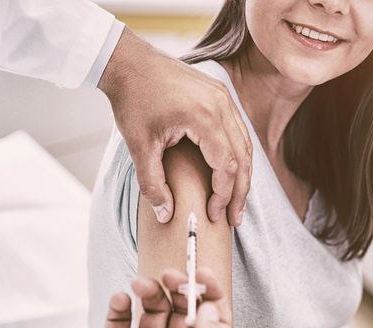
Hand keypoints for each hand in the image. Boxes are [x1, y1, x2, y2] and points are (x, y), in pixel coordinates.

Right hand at [97, 268, 230, 327]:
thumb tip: (209, 308)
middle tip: (170, 273)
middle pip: (180, 306)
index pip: (210, 314)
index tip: (201, 271)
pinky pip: (117, 321)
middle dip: (177, 284)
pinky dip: (117, 305)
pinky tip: (120, 299)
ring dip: (147, 289)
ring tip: (139, 283)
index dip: (209, 290)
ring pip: (150, 308)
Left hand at [98, 28, 251, 226]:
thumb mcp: (139, 147)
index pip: (227, 166)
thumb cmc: (132, 101)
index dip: (223, 195)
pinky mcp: (219, 94)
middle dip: (240, 191)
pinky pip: (237, 129)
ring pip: (245, 143)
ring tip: (235, 201)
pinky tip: (230, 173)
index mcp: (205, 117)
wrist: (128, 63)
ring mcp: (223, 96)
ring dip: (242, 174)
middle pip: (244, 156)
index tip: (212, 215)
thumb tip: (166, 216)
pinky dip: (237, 153)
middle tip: (235, 219)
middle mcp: (221, 104)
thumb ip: (153, 184)